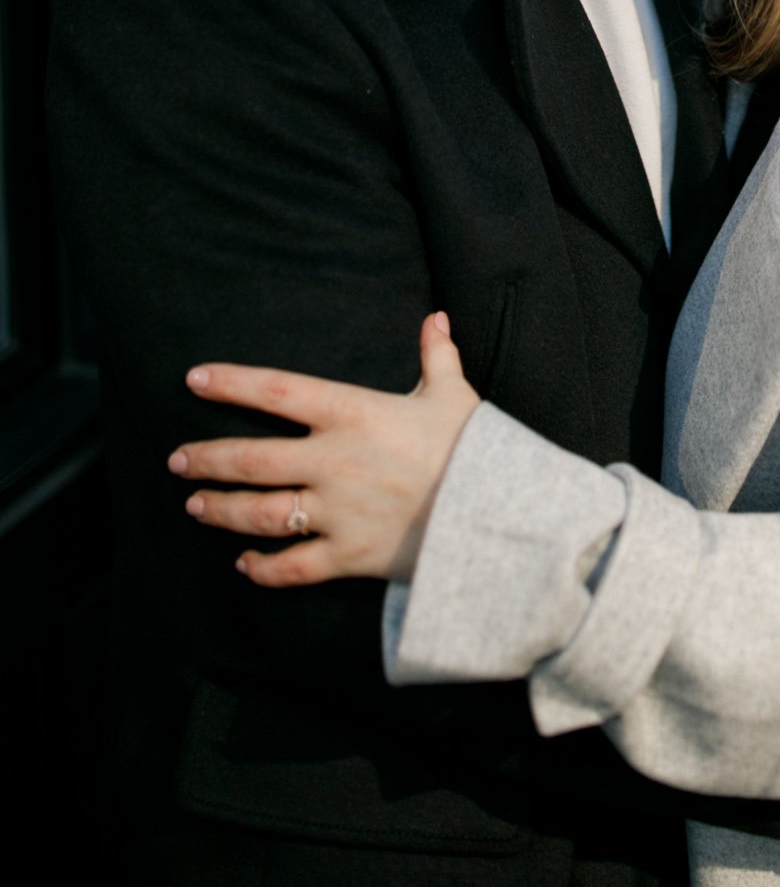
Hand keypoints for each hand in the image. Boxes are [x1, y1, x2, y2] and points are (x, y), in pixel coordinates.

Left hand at [168, 313, 480, 586]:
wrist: (495, 514)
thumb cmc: (473, 447)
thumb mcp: (453, 393)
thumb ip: (437, 356)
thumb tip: (436, 318)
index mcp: (354, 414)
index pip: (279, 391)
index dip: (233, 383)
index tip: (195, 379)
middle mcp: (334, 462)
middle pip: (252, 460)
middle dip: (208, 458)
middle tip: (177, 459)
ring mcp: (336, 512)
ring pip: (260, 513)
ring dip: (221, 510)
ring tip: (195, 505)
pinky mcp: (348, 555)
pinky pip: (293, 566)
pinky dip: (263, 568)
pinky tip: (244, 565)